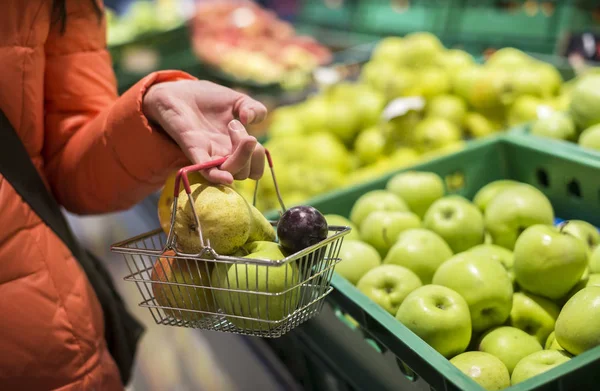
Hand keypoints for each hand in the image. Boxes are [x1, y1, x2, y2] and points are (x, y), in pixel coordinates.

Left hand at [142, 79, 266, 183]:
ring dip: (241, 154)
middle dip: (250, 149)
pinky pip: (207, 172)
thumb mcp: (237, 100)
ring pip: (233, 173)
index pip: (255, 167)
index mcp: (235, 147)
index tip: (247, 127)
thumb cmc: (205, 98)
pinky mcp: (193, 151)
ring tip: (232, 126)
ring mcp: (209, 155)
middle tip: (234, 124)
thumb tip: (250, 120)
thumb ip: (254, 108)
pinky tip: (227, 178)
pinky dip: (218, 177)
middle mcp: (224, 156)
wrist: (177, 91)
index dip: (259, 155)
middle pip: (247, 172)